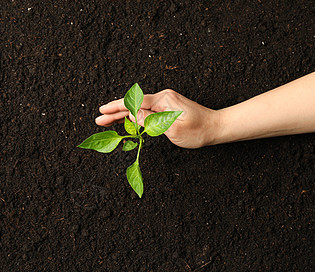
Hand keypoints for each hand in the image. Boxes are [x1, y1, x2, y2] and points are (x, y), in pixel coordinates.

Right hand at [95, 89, 220, 147]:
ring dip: (122, 114)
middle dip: (114, 112)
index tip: (102, 111)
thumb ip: (152, 122)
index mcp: (164, 100)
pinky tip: (124, 120)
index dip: (116, 107)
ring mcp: (164, 102)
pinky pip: (145, 111)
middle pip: (133, 104)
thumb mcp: (174, 130)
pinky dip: (133, 116)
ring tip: (106, 121)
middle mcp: (162, 98)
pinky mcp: (166, 108)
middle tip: (99, 119)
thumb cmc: (198, 131)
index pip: (134, 103)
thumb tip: (134, 116)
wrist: (215, 127)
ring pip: (137, 107)